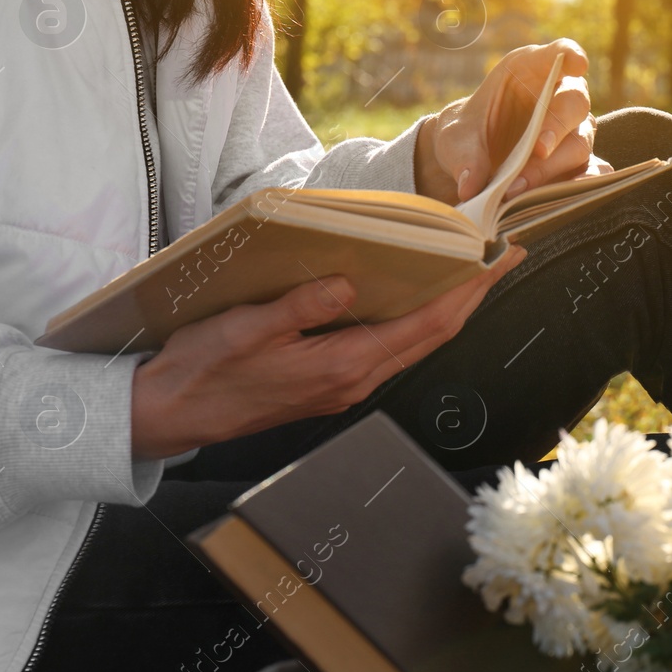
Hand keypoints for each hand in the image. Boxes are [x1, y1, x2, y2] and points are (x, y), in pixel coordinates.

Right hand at [129, 248, 524, 460]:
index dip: (468, 292)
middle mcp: (353, 381)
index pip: (426, 326)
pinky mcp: (332, 382)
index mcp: (340, 367)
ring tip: (471, 272)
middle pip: (433, 335)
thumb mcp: (245, 329)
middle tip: (503, 257)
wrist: (168, 414)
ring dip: (449, 308)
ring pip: (415, 343)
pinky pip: (391, 348)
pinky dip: (416, 320)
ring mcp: (345, 385)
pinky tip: (417, 298)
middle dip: (473, 295)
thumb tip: (347, 284)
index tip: (497, 260)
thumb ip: (299, 307)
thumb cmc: (201, 372)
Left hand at [414, 38, 611, 205]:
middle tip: (537, 148)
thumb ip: (463, 155)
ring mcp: (571, 132)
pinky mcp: (574, 164)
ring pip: (579, 143)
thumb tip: (471, 186)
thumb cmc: (466, 135)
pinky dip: (579, 186)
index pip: (559, 54)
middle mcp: (559, 98)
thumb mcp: (455, 138)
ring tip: (519, 187)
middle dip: (557, 125)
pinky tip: (560, 198)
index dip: (570, 55)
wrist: (471, 162)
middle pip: (574, 103)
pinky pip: (589, 173)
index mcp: (530, 71)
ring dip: (553, 166)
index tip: (576, 62)